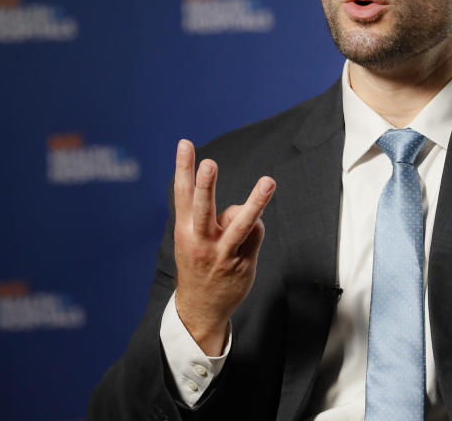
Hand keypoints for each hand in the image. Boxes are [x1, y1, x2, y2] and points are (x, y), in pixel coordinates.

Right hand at [171, 139, 275, 355]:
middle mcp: (201, 241)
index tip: (185, 144)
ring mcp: (222, 253)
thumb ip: (210, 217)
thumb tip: (240, 208)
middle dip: (206, 185)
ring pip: (241, 223)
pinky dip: (256, 225)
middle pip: (204, 208)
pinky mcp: (243, 263)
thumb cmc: (199, 263)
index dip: (183, 168)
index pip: (183, 194)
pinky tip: (247, 239)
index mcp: (184, 231)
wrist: (201, 308)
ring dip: (256, 202)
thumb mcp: (192, 240)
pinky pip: (256, 232)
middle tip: (209, 164)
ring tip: (268, 181)